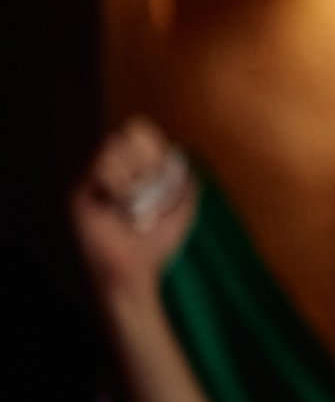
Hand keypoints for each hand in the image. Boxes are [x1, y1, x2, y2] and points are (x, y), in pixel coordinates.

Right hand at [72, 118, 197, 316]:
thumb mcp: (183, 210)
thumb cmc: (156, 243)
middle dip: (145, 159)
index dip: (152, 140)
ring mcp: (94, 180)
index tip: (165, 165)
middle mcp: (113, 170)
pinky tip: (121, 205)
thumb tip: (183, 156)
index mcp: (135, 170)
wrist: (135, 269)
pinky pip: (98, 169)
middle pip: (125, 135)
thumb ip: (187, 183)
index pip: (138, 131)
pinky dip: (118, 184)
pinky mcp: (80, 193)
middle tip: (151, 186)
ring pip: (111, 148)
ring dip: (132, 175)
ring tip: (135, 202)